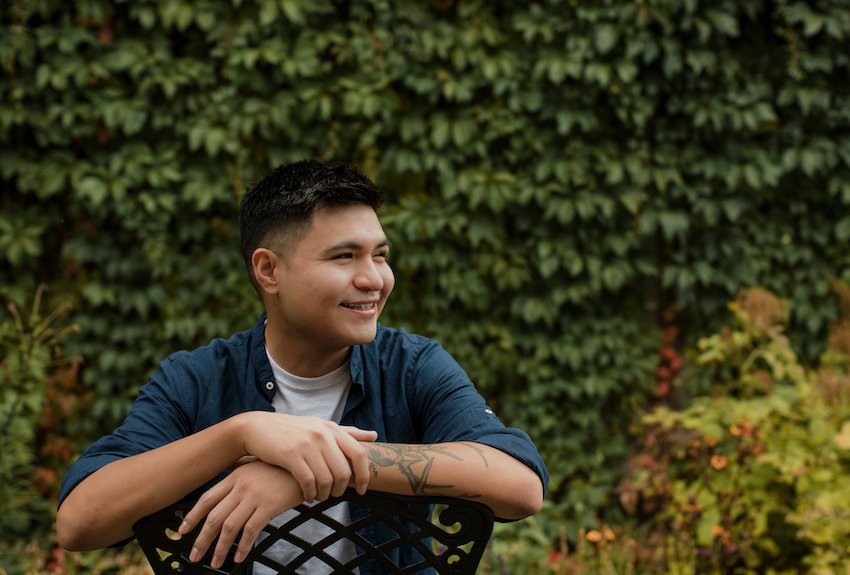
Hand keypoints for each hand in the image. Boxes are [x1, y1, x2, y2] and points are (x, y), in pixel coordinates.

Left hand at [179, 460, 301, 568]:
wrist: (307, 464)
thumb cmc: (283, 465)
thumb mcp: (259, 462)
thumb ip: (243, 466)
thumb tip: (231, 467)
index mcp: (235, 475)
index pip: (207, 498)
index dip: (193, 516)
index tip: (182, 531)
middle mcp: (241, 486)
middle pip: (214, 517)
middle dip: (202, 539)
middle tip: (194, 556)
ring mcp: (254, 496)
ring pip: (229, 527)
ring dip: (220, 548)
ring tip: (215, 563)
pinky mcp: (269, 506)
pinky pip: (251, 530)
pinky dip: (243, 547)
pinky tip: (239, 558)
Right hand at [238, 412, 377, 501]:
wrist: (257, 428)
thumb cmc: (293, 430)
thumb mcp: (320, 426)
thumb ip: (348, 432)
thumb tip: (374, 435)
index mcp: (332, 428)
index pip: (359, 453)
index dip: (364, 475)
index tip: (362, 489)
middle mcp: (322, 434)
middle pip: (344, 472)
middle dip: (341, 489)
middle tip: (334, 495)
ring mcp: (307, 444)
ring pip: (327, 480)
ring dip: (325, 494)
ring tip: (320, 496)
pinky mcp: (290, 455)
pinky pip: (308, 482)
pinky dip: (310, 493)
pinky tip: (307, 495)